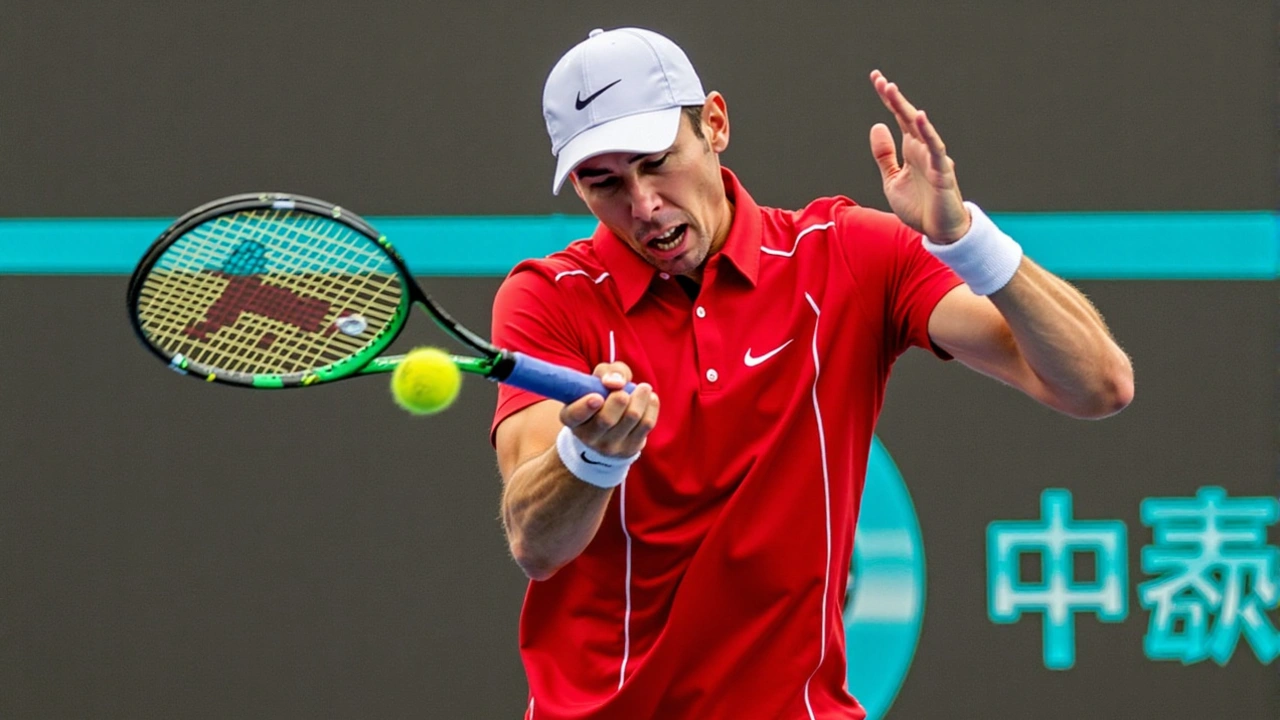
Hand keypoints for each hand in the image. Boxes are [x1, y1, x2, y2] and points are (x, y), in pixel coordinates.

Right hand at [559, 362, 658, 458]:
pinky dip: (651, 407)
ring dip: (640, 398)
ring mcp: (610, 446)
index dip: (585, 407)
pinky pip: (647, 424)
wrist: (610, 428)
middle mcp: (588, 436)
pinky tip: (650, 398)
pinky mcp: (631, 448)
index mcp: (571, 417)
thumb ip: (606, 373)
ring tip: (644, 388)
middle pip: (607, 419)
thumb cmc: (601, 394)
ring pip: (631, 418)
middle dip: (619, 399)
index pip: (574, 415)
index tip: (597, 397)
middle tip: (625, 388)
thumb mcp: (598, 379)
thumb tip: (616, 382)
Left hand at [868, 70, 970, 242]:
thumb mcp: (892, 180)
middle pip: (907, 117)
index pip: (898, 118)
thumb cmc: (918, 206)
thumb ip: (884, 155)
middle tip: (879, 79)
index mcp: (911, 149)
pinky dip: (927, 133)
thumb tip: (877, 125)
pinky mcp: (942, 171)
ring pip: (920, 128)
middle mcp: (922, 149)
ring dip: (906, 109)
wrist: (938, 231)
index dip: (888, 100)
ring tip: (892, 91)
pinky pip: (935, 148)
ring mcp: (933, 158)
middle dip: (893, 98)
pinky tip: (919, 117)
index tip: (877, 79)